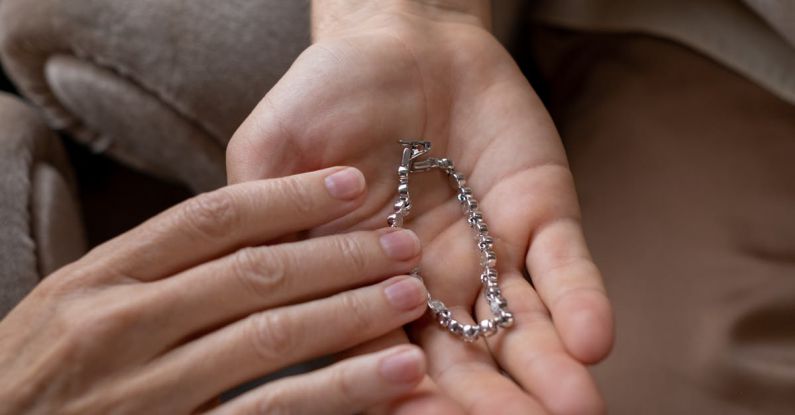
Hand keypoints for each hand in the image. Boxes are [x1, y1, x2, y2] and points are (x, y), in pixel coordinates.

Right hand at [0, 168, 432, 413]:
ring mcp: (148, 392)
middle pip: (255, 273)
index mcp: (98, 279)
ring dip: (352, 312)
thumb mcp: (74, 309)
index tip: (349, 182)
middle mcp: (122, 327)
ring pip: (271, 338)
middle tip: (402, 242)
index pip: (211, 218)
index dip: (289, 196)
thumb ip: (149, 273)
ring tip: (410, 295)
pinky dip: (340, 390)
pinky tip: (393, 373)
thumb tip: (246, 234)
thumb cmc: (37, 378)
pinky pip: (271, 412)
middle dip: (340, 254)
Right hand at [226, 3, 612, 413]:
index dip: (402, 395)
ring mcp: (490, 252)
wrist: (394, 38)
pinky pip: (564, 264)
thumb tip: (252, 295)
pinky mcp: (539, 213)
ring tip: (572, 405)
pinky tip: (592, 338)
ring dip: (548, 368)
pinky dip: (579, 300)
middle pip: (464, 362)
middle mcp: (433, 284)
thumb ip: (261, 220)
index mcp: (366, 284)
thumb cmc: (324, 94)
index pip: (385, 357)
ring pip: (523, 327)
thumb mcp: (272, 155)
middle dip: (490, 401)